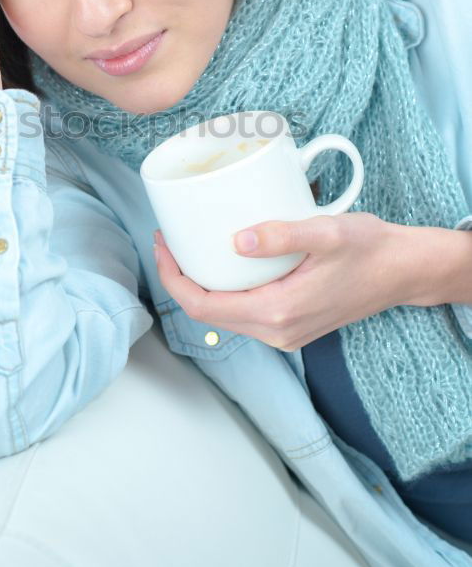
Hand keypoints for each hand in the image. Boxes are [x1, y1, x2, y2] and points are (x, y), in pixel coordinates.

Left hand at [153, 212, 405, 350]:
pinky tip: (223, 262)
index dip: (173, 278)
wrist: (402, 271)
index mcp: (277, 312)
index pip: (203, 306)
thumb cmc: (369, 250)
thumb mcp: (327, 233)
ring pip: (224, 315)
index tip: (162, 245)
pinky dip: (224, 289)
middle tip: (170, 240)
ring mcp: (283, 333)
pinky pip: (243, 312)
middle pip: (208, 313)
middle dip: (180, 279)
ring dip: (201, 284)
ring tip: (190, 248)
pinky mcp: (290, 325)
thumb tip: (236, 242)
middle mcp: (276, 332)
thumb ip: (281, 237)